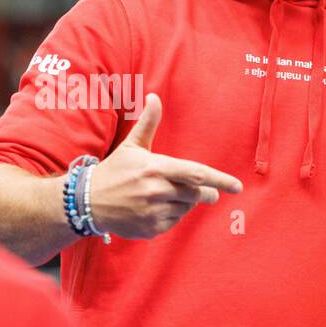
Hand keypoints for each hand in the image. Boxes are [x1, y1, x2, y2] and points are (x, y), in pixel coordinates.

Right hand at [88, 93, 242, 239]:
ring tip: (164, 196)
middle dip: (206, 194)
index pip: (197, 174)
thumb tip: (154, 97)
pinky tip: (155, 209)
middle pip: (197, 195)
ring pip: (185, 209)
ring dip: (183, 203)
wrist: (88, 201)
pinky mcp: (150, 229)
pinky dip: (170, 216)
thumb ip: (148, 123)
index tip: (237, 187)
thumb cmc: (115, 171)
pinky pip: (172, 223)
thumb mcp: (132, 145)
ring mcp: (153, 212)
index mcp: (156, 168)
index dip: (220, 180)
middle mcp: (156, 191)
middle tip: (206, 192)